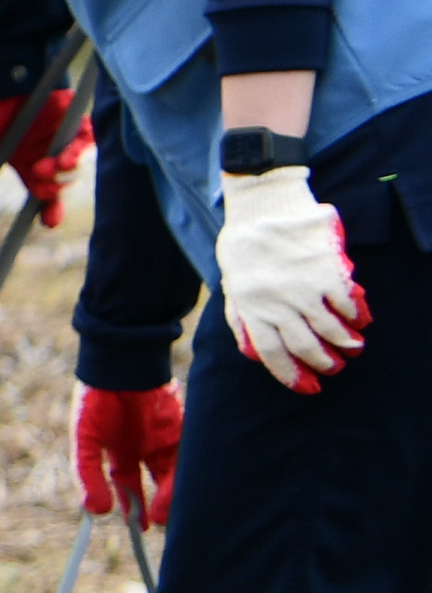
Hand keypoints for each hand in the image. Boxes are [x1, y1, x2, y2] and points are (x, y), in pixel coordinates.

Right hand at [0, 86, 89, 227]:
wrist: (6, 76)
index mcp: (29, 165)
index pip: (44, 195)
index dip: (50, 211)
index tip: (48, 222)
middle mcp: (49, 155)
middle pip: (62, 185)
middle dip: (54, 190)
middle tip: (37, 180)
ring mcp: (64, 140)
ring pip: (77, 168)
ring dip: (66, 174)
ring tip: (49, 168)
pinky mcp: (77, 122)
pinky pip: (87, 144)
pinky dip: (77, 154)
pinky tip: (64, 159)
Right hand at [73, 376, 183, 532]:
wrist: (119, 364)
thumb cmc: (95, 399)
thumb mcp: (86, 441)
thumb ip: (88, 474)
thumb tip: (95, 512)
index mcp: (121, 451)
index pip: (129, 485)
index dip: (133, 506)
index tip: (138, 528)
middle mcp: (147, 447)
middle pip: (157, 482)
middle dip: (158, 504)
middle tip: (157, 524)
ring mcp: (167, 437)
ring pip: (174, 474)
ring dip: (170, 496)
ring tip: (164, 514)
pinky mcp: (184, 428)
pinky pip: (188, 457)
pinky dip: (182, 476)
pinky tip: (176, 492)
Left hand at [219, 164, 372, 391]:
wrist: (263, 204)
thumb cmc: (244, 244)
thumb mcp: (231, 283)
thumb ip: (241, 317)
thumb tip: (252, 352)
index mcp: (251, 306)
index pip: (272, 353)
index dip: (291, 375)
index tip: (308, 388)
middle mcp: (277, 301)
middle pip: (305, 346)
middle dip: (323, 363)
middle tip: (335, 368)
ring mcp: (304, 287)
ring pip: (331, 329)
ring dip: (346, 344)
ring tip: (352, 348)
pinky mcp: (327, 270)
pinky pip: (347, 303)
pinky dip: (357, 315)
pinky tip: (361, 320)